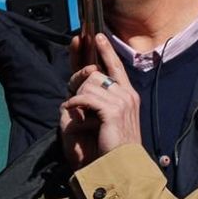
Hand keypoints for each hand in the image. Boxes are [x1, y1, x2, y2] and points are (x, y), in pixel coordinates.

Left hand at [59, 33, 139, 169]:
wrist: (123, 162)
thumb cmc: (112, 143)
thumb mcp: (106, 118)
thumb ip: (98, 101)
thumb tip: (84, 88)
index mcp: (128, 94)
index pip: (115, 66)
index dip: (105, 50)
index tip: (97, 36)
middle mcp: (127, 94)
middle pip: (96, 74)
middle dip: (78, 82)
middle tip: (73, 98)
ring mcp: (122, 101)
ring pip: (89, 84)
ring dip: (76, 97)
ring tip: (75, 111)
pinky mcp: (113, 110)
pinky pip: (84, 97)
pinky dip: (73, 104)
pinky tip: (69, 110)